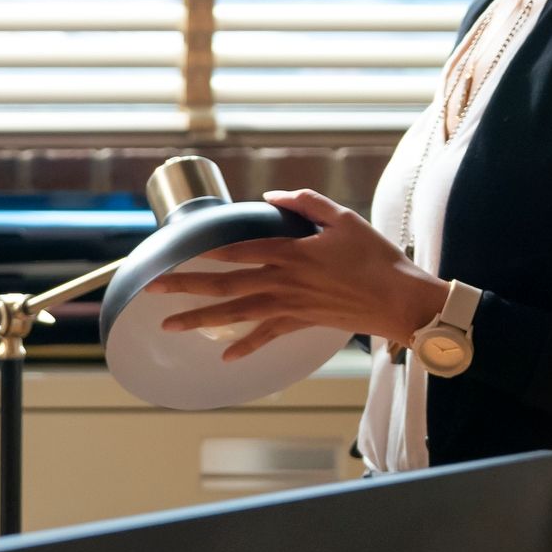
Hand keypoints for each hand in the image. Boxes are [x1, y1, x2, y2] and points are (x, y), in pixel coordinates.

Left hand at [141, 189, 451, 358]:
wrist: (400, 300)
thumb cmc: (376, 257)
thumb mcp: (344, 220)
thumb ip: (307, 204)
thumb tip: (272, 197)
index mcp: (292, 252)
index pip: (239, 249)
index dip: (206, 251)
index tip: (176, 253)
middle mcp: (284, 281)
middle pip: (225, 285)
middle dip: (185, 287)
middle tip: (151, 289)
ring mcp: (290, 305)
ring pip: (236, 313)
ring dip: (200, 320)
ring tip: (169, 325)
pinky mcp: (302, 323)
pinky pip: (267, 336)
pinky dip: (246, 346)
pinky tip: (225, 354)